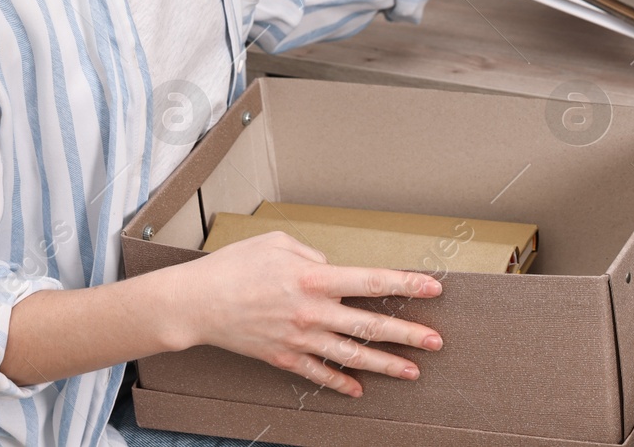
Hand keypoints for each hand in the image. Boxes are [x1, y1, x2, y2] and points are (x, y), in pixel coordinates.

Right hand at [167, 230, 444, 397]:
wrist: (196, 303)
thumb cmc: (234, 265)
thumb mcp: (277, 243)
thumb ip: (313, 256)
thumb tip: (333, 269)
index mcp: (313, 278)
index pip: (371, 282)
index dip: (405, 285)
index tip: (433, 288)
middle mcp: (312, 312)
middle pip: (370, 326)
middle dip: (408, 334)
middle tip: (437, 341)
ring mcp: (299, 339)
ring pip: (352, 356)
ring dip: (385, 365)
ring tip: (412, 371)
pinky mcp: (283, 357)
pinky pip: (318, 374)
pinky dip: (340, 382)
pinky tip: (359, 389)